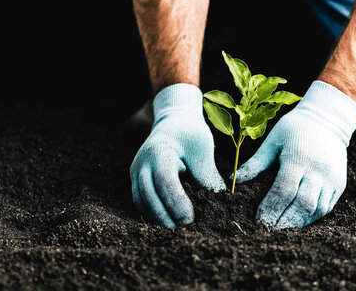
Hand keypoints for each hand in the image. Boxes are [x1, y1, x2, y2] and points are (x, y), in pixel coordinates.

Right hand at [130, 83, 225, 227]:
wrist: (172, 123)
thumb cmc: (191, 134)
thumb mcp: (202, 149)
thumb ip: (207, 175)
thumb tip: (219, 205)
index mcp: (160, 151)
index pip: (165, 182)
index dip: (176, 203)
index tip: (191, 220)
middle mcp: (142, 162)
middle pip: (147, 196)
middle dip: (165, 216)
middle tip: (184, 232)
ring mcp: (136, 171)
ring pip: (140, 201)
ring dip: (157, 218)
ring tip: (176, 231)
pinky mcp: (136, 179)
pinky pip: (140, 201)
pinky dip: (152, 213)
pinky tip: (167, 222)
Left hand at [234, 81, 355, 228]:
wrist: (327, 120)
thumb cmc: (294, 129)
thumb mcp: (272, 141)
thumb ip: (255, 163)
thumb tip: (233, 180)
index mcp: (298, 159)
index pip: (283, 191)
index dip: (270, 209)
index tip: (258, 221)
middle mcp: (318, 171)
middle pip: (302, 204)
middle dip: (284, 221)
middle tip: (267, 231)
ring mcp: (332, 179)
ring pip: (317, 209)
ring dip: (298, 223)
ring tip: (281, 230)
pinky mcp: (340, 184)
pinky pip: (327, 207)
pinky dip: (311, 218)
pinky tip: (297, 223)